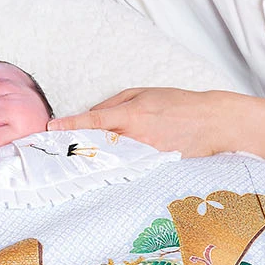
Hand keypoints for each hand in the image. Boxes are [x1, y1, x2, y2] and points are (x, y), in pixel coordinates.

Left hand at [51, 86, 238, 156]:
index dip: (71, 124)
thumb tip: (93, 114)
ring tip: (72, 162)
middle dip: (76, 147)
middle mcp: (136, 137)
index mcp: (132, 114)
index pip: (94, 119)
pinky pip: (129, 168)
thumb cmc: (177, 103)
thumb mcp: (144, 93)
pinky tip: (102, 171)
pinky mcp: (155, 167)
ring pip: (111, 160)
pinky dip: (114, 168)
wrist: (212, 122)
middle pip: (97, 144)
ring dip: (92, 160)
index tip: (52, 127)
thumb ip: (114, 102)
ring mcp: (146, 155)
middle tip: (54, 150)